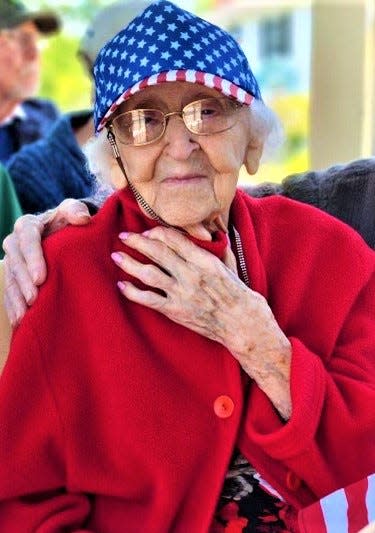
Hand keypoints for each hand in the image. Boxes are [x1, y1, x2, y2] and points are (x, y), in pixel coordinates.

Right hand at [2, 199, 90, 326]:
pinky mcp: (13, 276)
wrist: (62, 232)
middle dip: (23, 282)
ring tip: (24, 315)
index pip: (27, 239)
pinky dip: (13, 306)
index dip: (32, 258)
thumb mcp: (72, 212)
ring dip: (16, 298)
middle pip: (15, 262)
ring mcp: (12, 260)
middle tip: (33, 299)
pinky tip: (19, 321)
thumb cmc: (68, 222)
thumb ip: (76, 210)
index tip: (40, 278)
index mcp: (28, 225)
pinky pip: (9, 292)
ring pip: (10, 279)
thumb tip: (83, 218)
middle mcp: (15, 242)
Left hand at [111, 226, 291, 418]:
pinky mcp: (176, 311)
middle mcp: (191, 275)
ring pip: (149, 274)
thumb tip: (209, 230)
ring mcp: (182, 294)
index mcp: (204, 261)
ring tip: (116, 256)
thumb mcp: (230, 265)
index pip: (174, 239)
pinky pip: (149, 300)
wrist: (243, 325)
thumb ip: (216, 247)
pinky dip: (133, 292)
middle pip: (157, 252)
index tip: (148, 232)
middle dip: (138, 242)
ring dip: (130, 264)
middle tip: (124, 237)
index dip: (157, 233)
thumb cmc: (240, 294)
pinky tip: (121, 285)